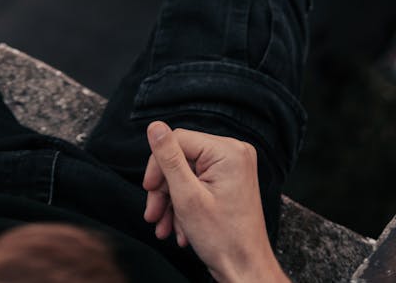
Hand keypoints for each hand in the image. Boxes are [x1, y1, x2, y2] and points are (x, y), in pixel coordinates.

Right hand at [143, 125, 289, 282]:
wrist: (246, 272)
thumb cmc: (223, 240)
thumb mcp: (187, 196)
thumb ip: (169, 158)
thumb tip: (154, 127)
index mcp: (227, 151)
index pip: (178, 140)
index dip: (158, 166)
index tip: (149, 190)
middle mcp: (233, 153)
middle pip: (182, 159)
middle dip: (164, 190)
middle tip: (154, 214)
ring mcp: (233, 168)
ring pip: (187, 174)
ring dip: (172, 201)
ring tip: (165, 227)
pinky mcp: (230, 181)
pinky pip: (199, 183)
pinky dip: (185, 205)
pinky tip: (179, 228)